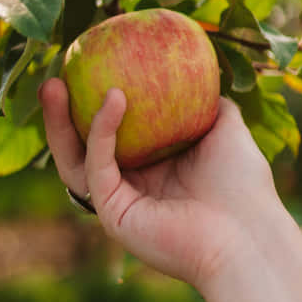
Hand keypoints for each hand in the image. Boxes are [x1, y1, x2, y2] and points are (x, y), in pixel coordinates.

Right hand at [39, 78, 282, 289]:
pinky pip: (98, 167)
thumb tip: (200, 75)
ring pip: (74, 159)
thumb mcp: (227, 131)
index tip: (86, 66)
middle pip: (80, 146)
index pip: (110, 134)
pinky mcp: (114, 215)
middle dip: (61, 112)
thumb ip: (211, 105)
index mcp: (152, 170)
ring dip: (58, 123)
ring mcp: (118, 202)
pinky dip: (101, 132)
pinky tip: (113, 99)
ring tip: (53, 86)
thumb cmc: (244, 187)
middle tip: (55, 75)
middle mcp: (129, 186)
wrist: (248, 235)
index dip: (91, 104)